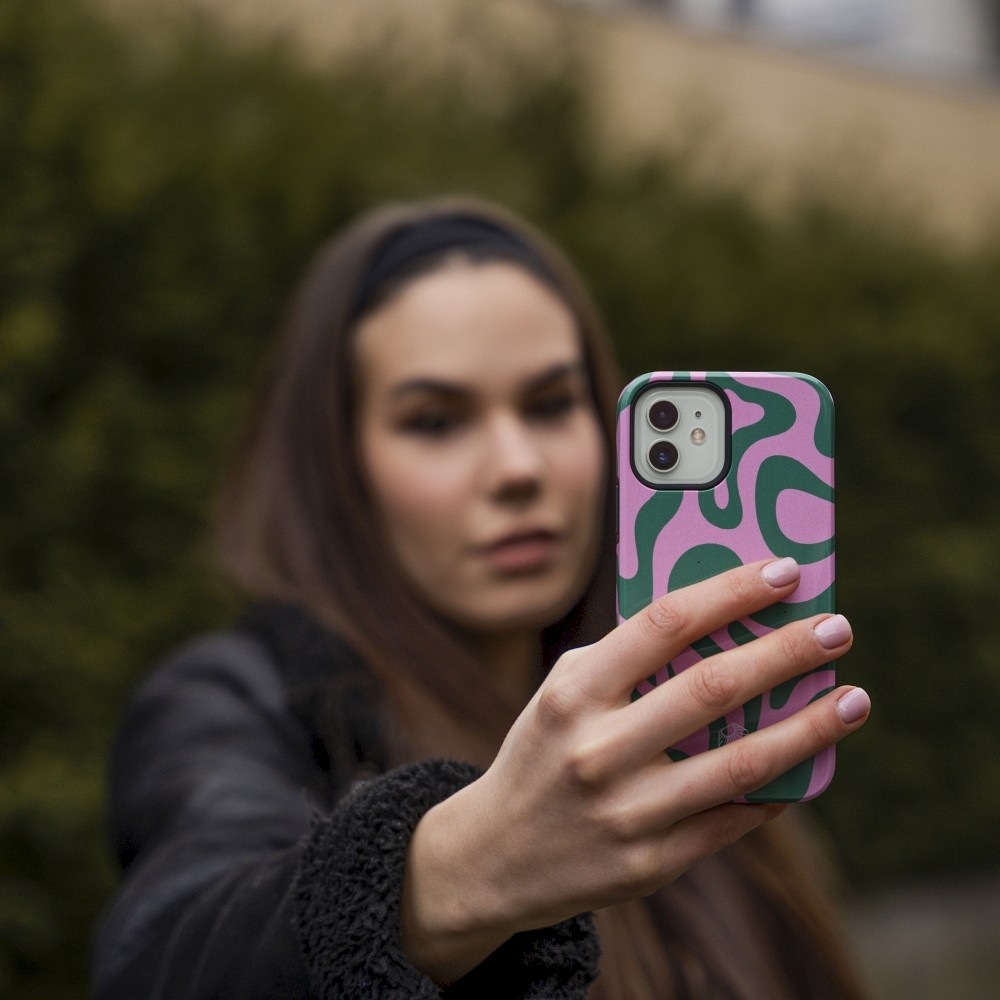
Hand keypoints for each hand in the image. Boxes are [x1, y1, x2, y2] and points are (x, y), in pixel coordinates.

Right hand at [401, 558, 868, 982]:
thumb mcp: (565, 693)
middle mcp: (598, 749)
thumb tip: (724, 626)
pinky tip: (810, 762)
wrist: (497, 855)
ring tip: (853, 698)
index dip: (730, 592)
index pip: (665, 624)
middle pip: (714, 687)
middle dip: (787, 652)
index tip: (784, 571)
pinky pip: (733, 818)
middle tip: (837, 628)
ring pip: (742, 761)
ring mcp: (627, 811)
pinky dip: (779, 788)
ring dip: (810, 726)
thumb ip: (628, 660)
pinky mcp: (651, 863)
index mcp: (573, 693)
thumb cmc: (544, 751)